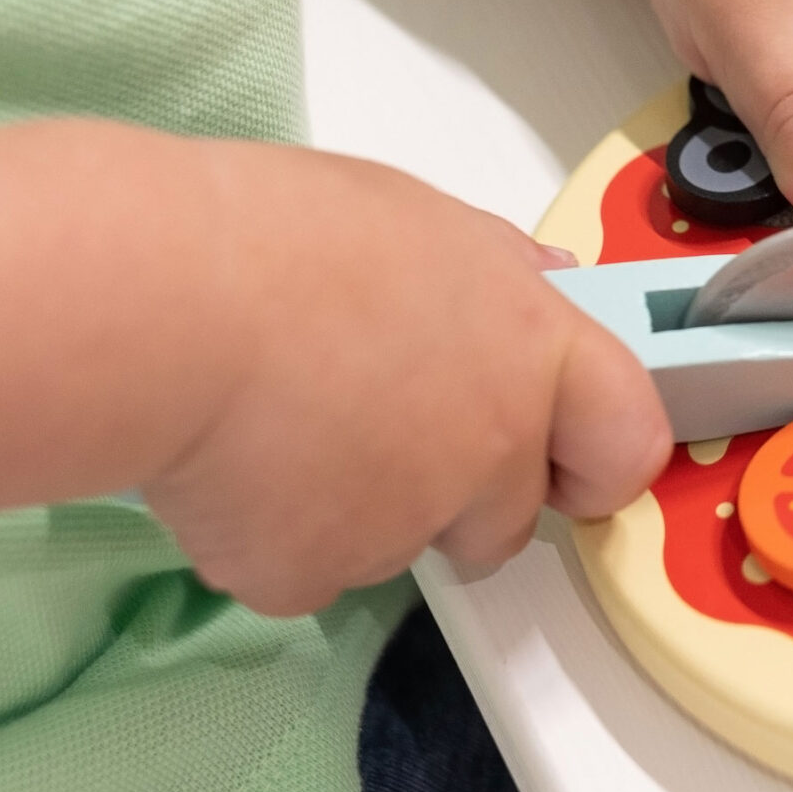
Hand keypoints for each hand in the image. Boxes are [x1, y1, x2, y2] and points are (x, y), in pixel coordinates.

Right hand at [144, 143, 669, 615]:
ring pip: (400, 546)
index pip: (629, 440)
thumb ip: (496, 269)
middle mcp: (492, 450)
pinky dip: (271, 538)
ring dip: (358, 511)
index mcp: (533, 352)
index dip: (599, 461)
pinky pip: (305, 573)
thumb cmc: (280, 237)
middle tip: (374, 433)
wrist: (163, 306)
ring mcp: (406, 525)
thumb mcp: (416, 217)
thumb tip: (545, 281)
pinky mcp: (314, 574)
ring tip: (279, 426)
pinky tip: (227, 467)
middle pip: (508, 520)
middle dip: (458, 499)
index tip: (569, 464)